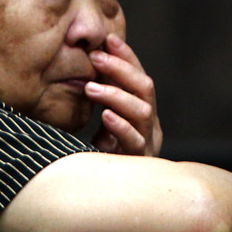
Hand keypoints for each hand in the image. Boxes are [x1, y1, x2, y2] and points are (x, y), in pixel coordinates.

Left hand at [84, 34, 161, 155]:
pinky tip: (105, 116)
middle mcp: (149, 122)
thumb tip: (81, 61)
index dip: (126, 57)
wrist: (116, 192)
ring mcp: (147, 141)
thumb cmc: (104, 150)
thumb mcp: (102, 118)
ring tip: (91, 88)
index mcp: (142, 109)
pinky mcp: (138, 160)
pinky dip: (120, 126)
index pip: (138, 76)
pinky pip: (134, 141)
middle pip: (145, 88)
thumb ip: (99, 95)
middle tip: (96, 58)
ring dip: (115, 96)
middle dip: (121, 69)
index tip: (108, 39)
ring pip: (141, 111)